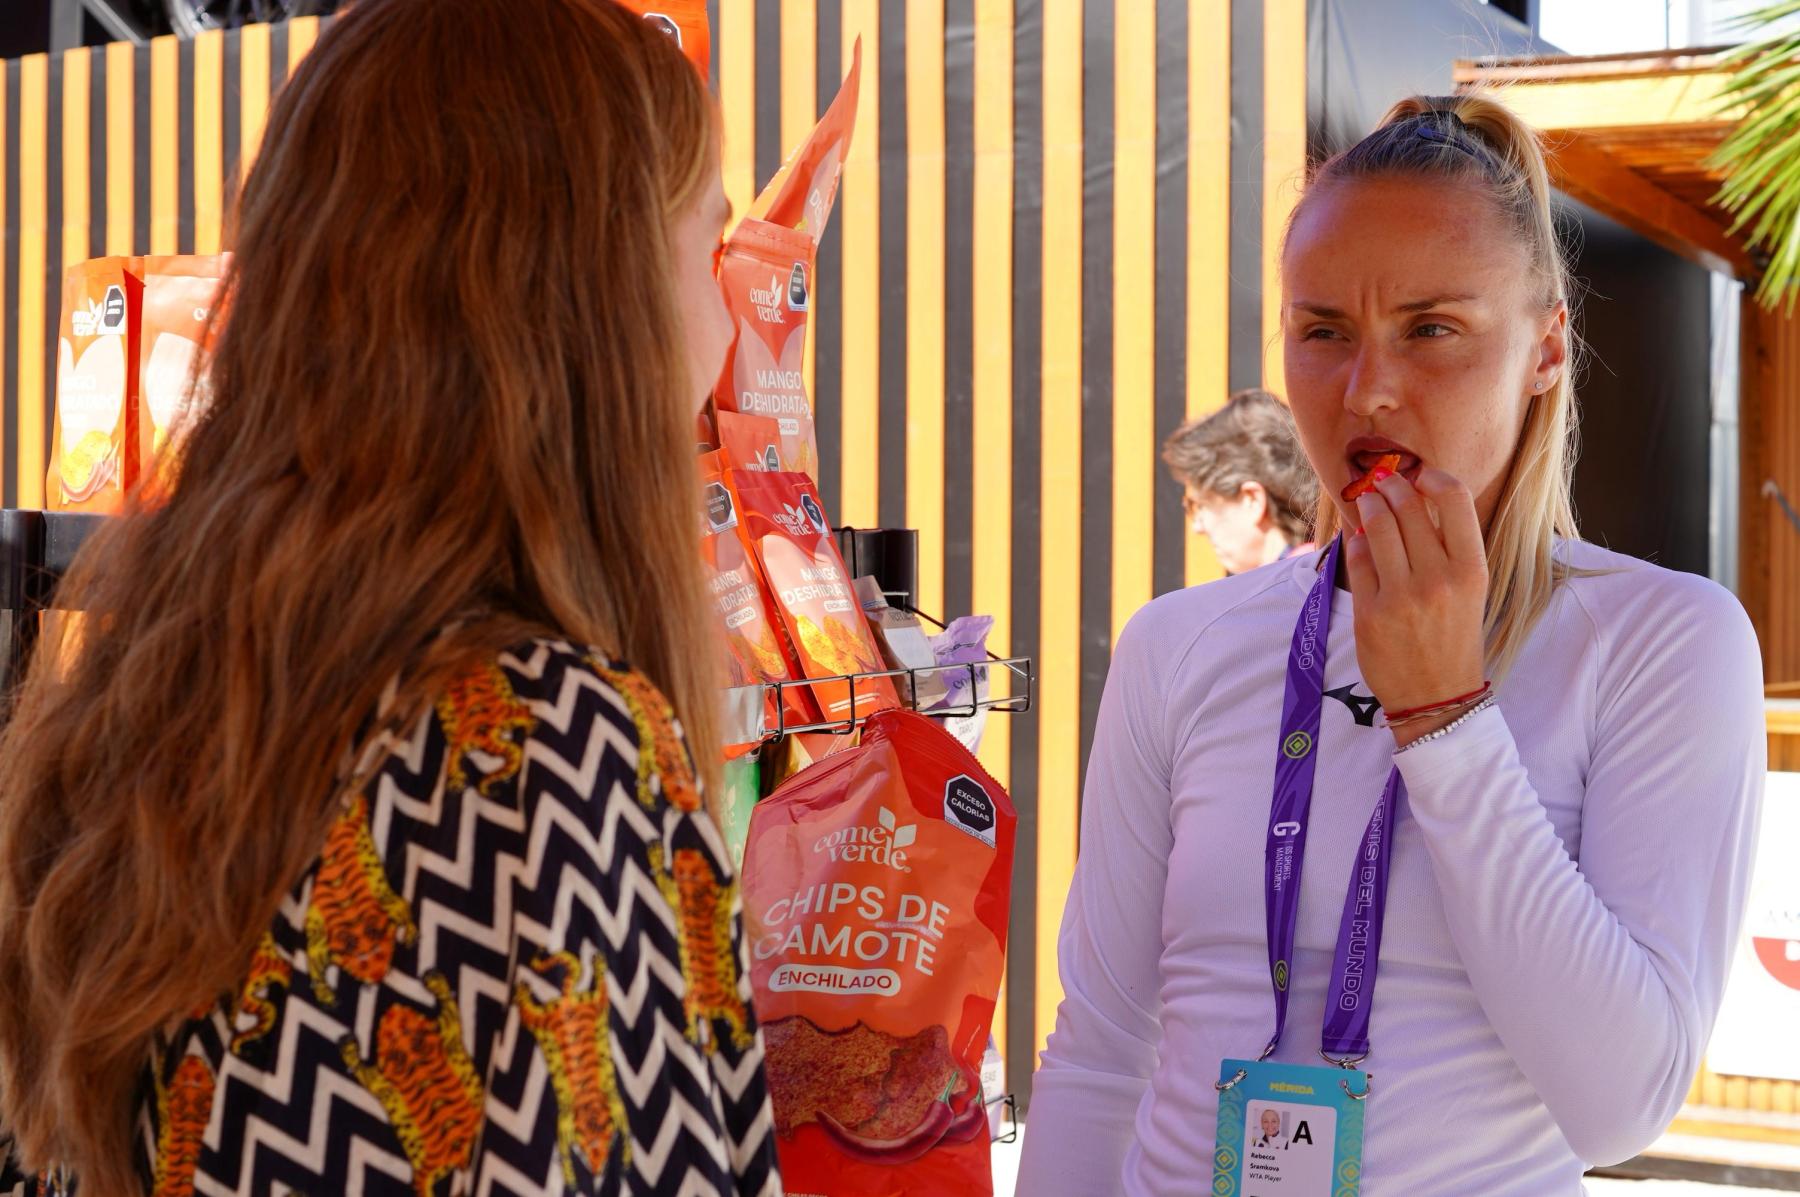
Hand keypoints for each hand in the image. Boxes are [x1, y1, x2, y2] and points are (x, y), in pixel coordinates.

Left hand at [1343, 468, 1487, 745]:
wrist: (1437, 696)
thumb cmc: (1455, 638)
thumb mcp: (1469, 590)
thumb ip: (1449, 547)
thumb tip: (1417, 497)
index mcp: (1472, 569)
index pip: (1455, 500)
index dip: (1433, 477)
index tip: (1420, 474)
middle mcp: (1438, 578)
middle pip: (1409, 507)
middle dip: (1392, 485)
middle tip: (1383, 479)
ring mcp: (1401, 595)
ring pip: (1378, 527)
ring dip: (1370, 505)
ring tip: (1368, 498)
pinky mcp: (1369, 611)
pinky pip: (1357, 559)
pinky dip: (1356, 541)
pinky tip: (1358, 536)